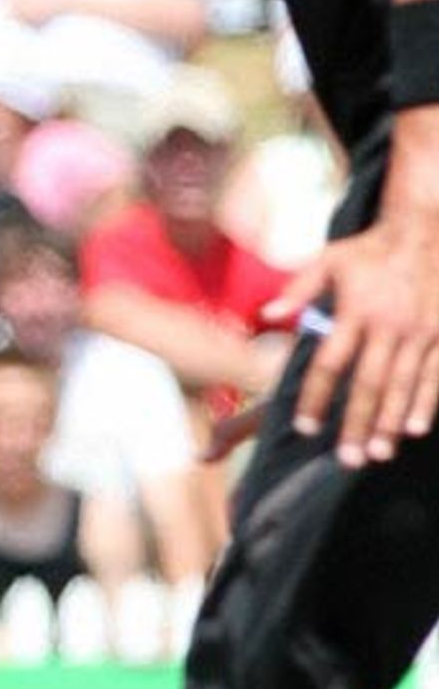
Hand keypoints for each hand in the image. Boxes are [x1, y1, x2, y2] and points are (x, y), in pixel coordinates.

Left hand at [262, 212, 438, 466]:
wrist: (427, 229)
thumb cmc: (372, 249)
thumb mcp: (330, 260)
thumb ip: (298, 289)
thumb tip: (266, 315)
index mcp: (356, 312)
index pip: (331, 363)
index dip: (317, 397)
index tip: (306, 427)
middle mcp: (388, 326)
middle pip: (368, 383)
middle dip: (358, 424)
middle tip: (347, 459)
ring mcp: (420, 332)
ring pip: (403, 386)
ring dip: (390, 422)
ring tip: (378, 454)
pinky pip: (435, 374)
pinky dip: (426, 403)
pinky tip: (414, 429)